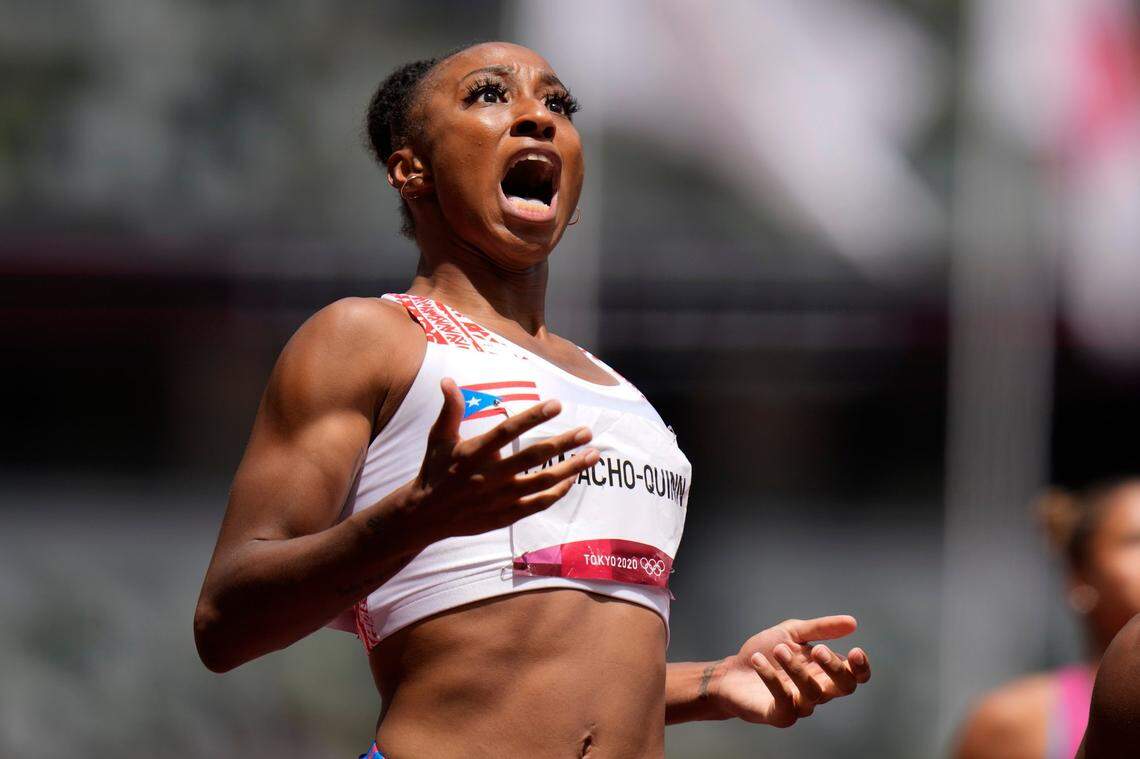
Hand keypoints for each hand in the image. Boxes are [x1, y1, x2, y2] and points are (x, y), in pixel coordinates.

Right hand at [396, 377, 598, 545]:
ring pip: (541, 483)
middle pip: (532, 458)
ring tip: (593, 455)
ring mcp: (499, 498)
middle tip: (587, 432)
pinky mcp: (505, 516)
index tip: (557, 404)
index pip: (507, 431)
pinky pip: (537, 504)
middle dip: (562, 444)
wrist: (424, 516)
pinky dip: (558, 492)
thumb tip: (448, 380)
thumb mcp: (438, 438)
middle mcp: (488, 476)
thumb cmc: (435, 470)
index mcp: (473, 453)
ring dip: (570, 469)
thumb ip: (450, 410)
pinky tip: (573, 478)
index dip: (533, 417)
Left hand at [709, 615, 870, 726]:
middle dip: (834, 668)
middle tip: (816, 649)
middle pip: (843, 687)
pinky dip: (771, 678)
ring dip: (796, 668)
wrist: (730, 672)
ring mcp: (799, 705)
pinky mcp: (779, 715)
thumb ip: (820, 628)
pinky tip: (759, 660)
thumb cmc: (764, 652)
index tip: (855, 651)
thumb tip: (853, 622)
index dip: (861, 668)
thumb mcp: (792, 632)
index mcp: (824, 671)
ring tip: (778, 649)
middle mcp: (817, 691)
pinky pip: (783, 701)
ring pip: (812, 692)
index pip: (855, 676)